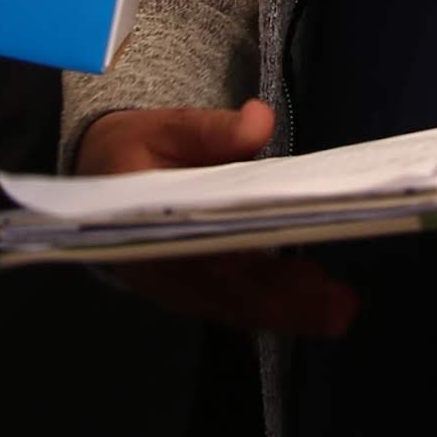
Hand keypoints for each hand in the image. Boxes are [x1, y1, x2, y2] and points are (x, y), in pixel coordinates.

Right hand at [75, 101, 358, 335]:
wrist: (97, 180)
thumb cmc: (134, 151)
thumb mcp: (164, 127)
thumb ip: (210, 130)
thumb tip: (259, 122)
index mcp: (142, 223)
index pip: (200, 246)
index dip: (246, 258)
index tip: (291, 258)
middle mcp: (157, 266)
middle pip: (224, 289)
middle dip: (283, 300)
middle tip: (339, 307)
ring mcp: (172, 287)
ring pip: (232, 307)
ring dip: (287, 314)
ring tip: (338, 312)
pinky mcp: (189, 293)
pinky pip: (232, 308)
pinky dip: (273, 311)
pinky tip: (315, 311)